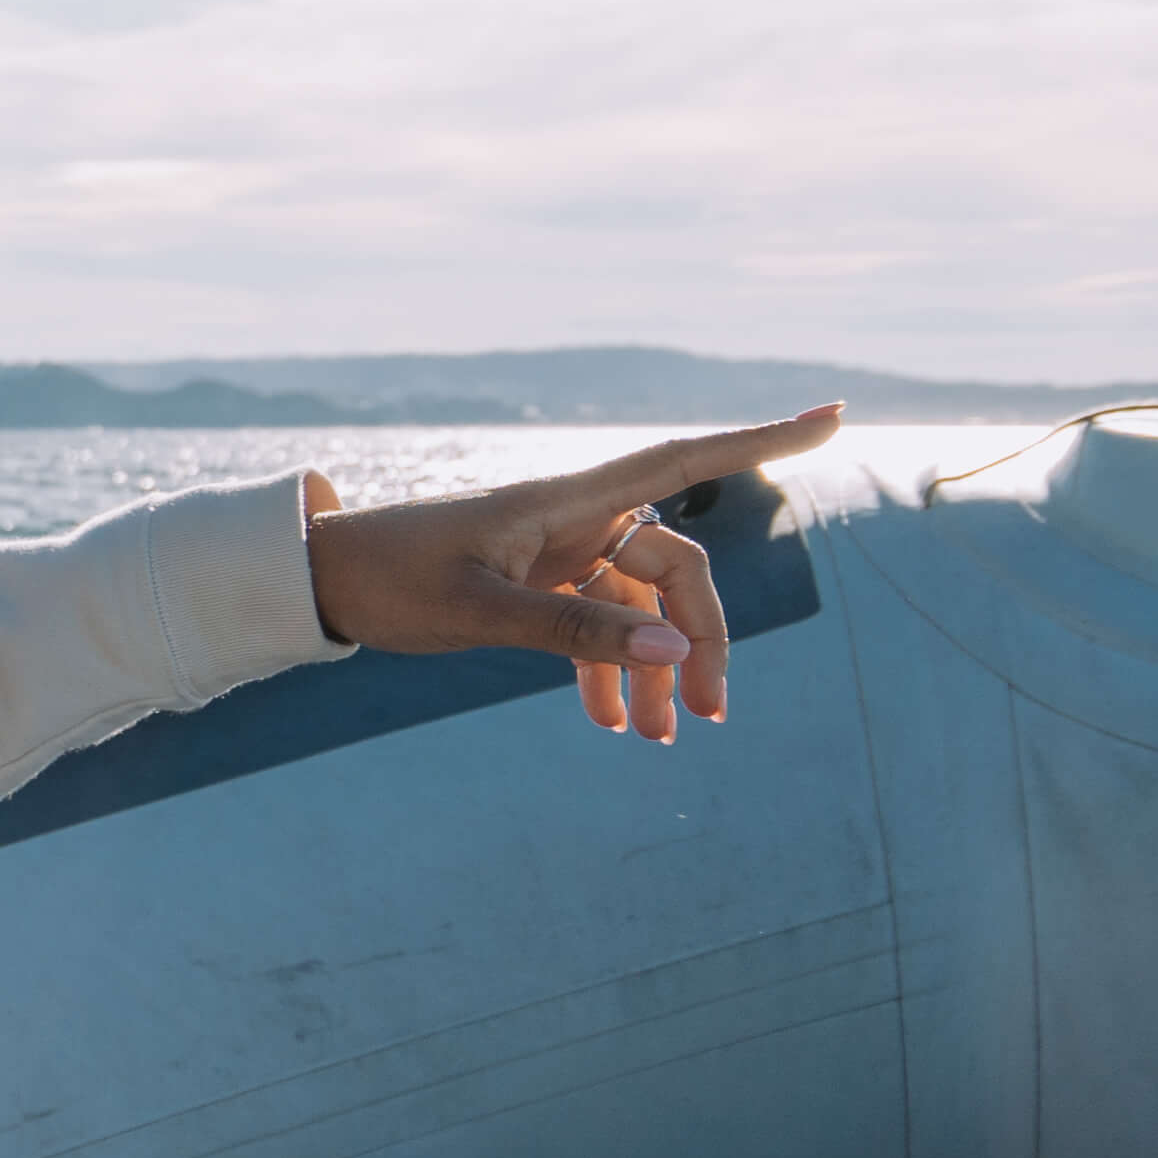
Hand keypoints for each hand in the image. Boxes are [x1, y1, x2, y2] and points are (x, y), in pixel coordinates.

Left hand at [302, 408, 843, 745]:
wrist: (320, 580)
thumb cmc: (389, 579)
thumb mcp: (478, 612)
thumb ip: (574, 633)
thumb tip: (676, 653)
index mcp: (570, 500)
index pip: (686, 459)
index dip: (763, 440)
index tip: (837, 415)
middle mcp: (578, 517)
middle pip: (676, 570)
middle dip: (701, 641)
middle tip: (708, 719)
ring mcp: (563, 551)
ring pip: (641, 608)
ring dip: (657, 669)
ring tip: (661, 742)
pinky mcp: (541, 584)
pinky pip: (599, 624)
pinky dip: (612, 671)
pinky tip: (613, 724)